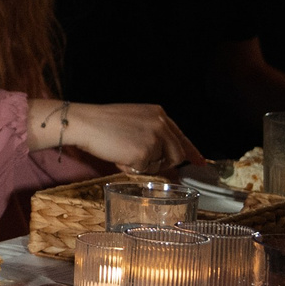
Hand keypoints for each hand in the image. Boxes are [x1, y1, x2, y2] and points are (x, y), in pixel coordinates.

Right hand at [53, 101, 203, 171]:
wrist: (84, 123)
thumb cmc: (102, 122)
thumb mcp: (134, 119)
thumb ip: (152, 132)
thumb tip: (164, 154)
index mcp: (159, 114)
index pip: (181, 137)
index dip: (191, 151)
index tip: (200, 162)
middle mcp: (161, 125)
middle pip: (177, 155)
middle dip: (163, 163)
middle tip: (142, 162)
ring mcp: (154, 139)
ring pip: (160, 165)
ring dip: (144, 165)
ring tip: (123, 153)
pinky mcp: (144, 153)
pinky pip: (144, 170)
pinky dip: (131, 168)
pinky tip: (118, 157)